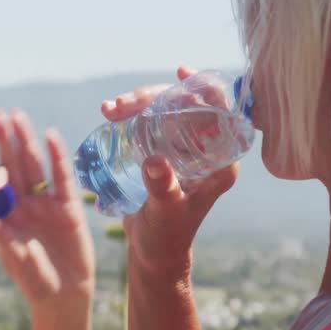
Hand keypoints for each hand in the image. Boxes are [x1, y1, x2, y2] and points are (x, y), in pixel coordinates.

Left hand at [0, 109, 94, 308]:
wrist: (65, 297)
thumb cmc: (35, 281)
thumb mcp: (15, 260)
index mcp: (6, 215)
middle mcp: (24, 204)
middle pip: (13, 166)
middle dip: (5, 142)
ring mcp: (46, 203)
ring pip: (35, 166)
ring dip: (26, 142)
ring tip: (18, 116)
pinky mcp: (69, 208)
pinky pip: (63, 178)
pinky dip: (58, 157)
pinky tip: (52, 136)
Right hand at [101, 67, 237, 274]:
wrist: (152, 253)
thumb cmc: (166, 237)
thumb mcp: (166, 213)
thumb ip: (163, 189)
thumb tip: (153, 161)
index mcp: (220, 162)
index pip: (221, 113)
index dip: (206, 88)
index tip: (182, 76)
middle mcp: (205, 151)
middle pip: (185, 106)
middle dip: (153, 96)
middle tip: (123, 104)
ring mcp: (181, 150)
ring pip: (164, 111)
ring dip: (137, 103)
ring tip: (109, 109)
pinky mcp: (161, 152)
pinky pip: (148, 122)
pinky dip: (129, 114)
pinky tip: (110, 112)